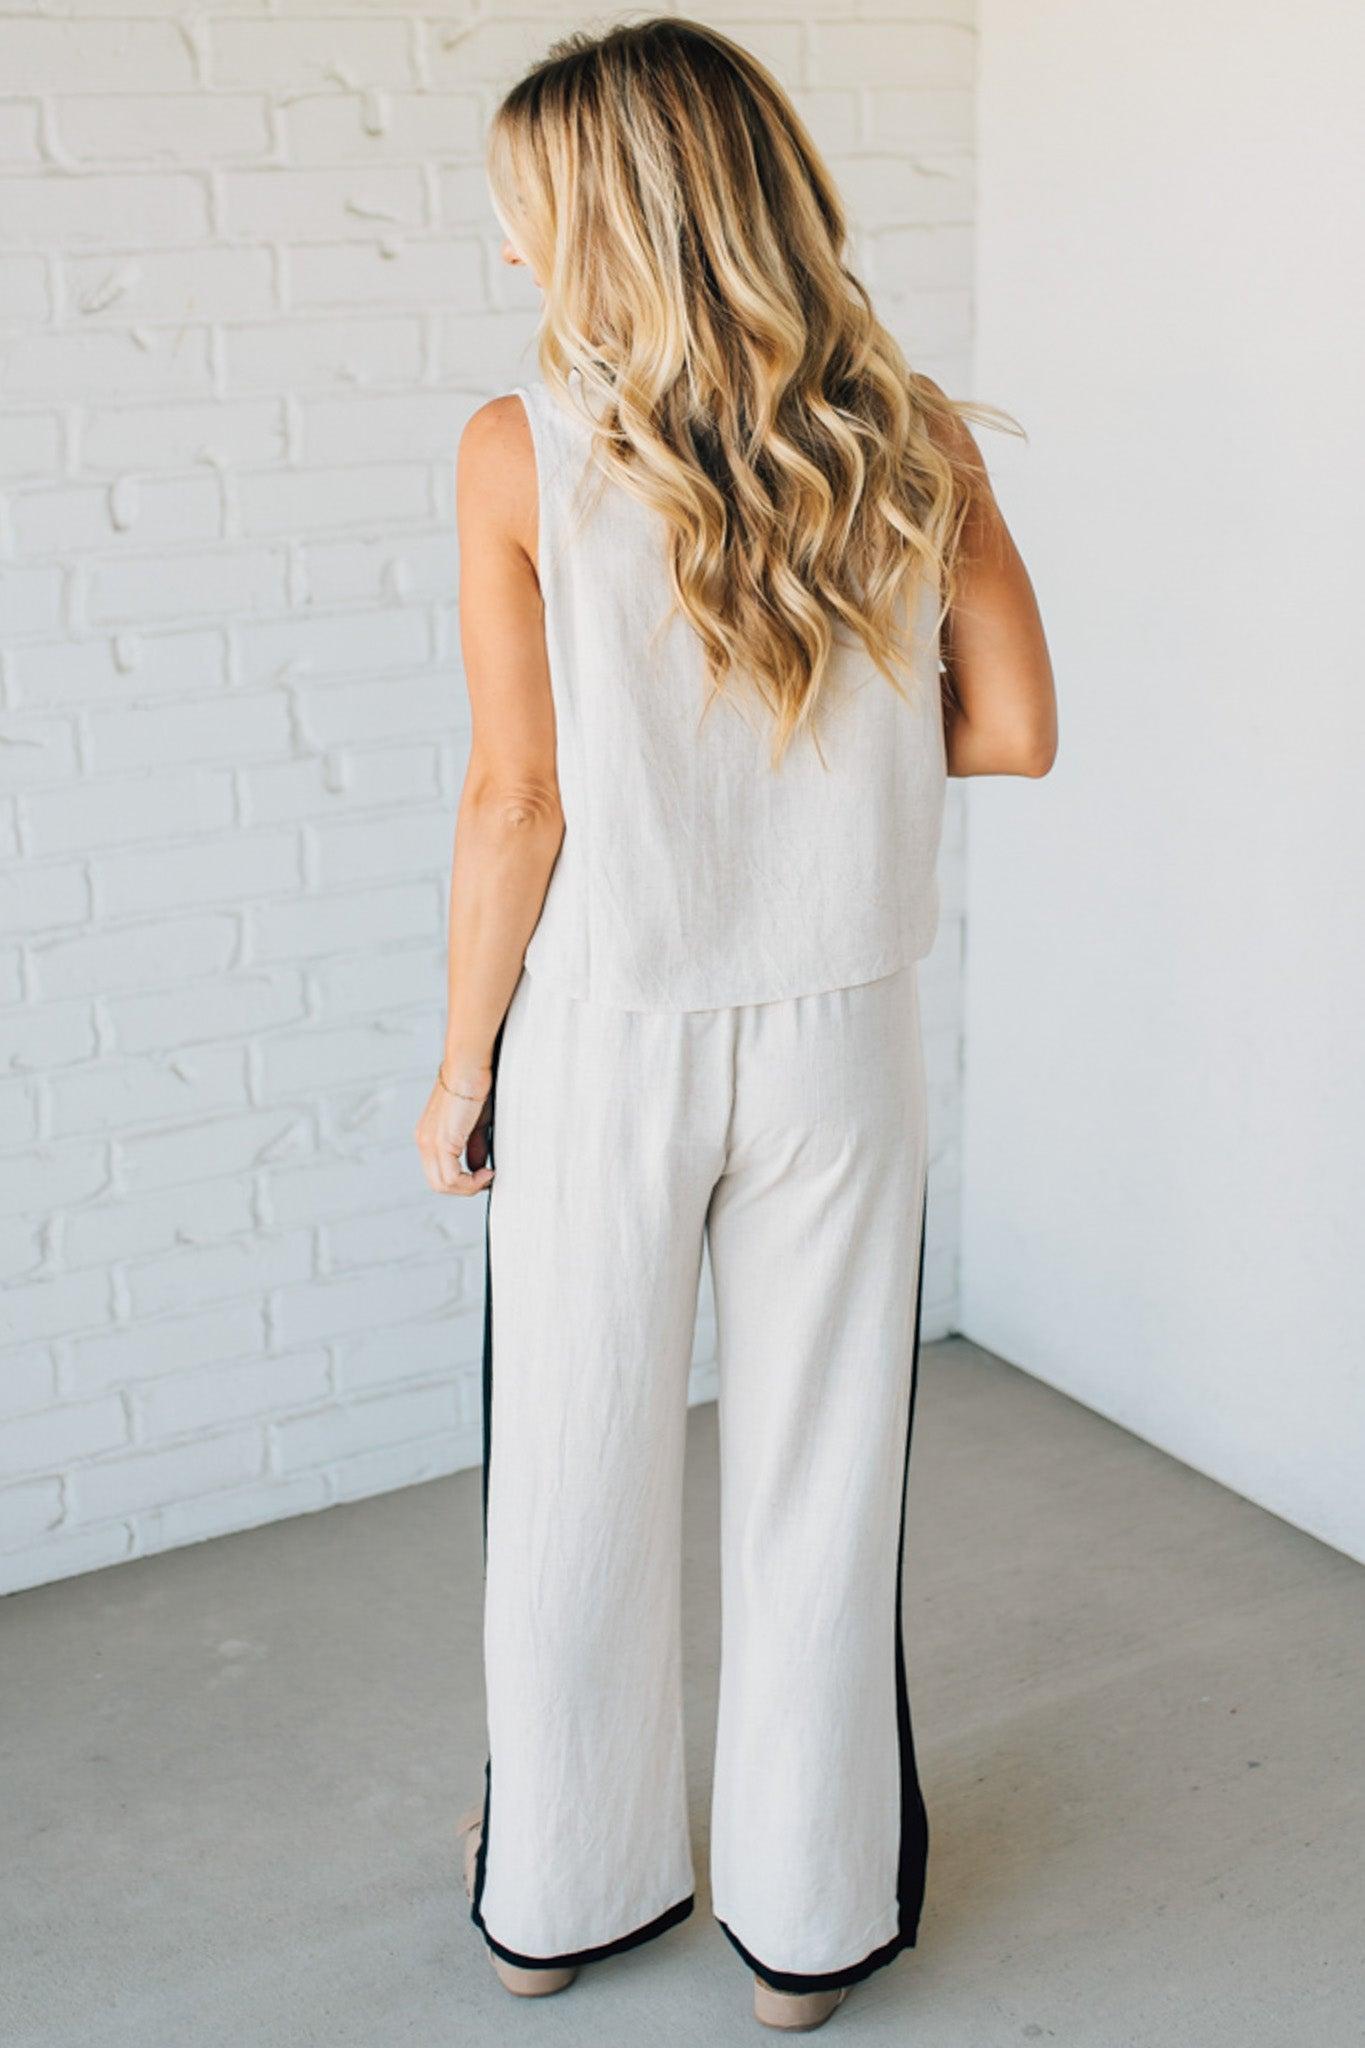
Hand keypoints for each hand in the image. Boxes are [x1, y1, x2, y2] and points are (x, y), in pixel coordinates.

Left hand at [414, 1065, 493, 1195]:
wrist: (469, 1065)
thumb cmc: (475, 1085)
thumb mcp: (476, 1124)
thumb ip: (474, 1146)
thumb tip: (478, 1167)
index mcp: (428, 1136)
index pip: (439, 1172)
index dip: (462, 1181)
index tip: (485, 1174)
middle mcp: (424, 1141)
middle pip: (438, 1184)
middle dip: (465, 1188)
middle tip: (488, 1180)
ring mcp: (429, 1142)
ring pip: (443, 1185)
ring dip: (469, 1187)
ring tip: (489, 1177)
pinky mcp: (441, 1141)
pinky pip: (451, 1178)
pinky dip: (471, 1182)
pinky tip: (487, 1172)